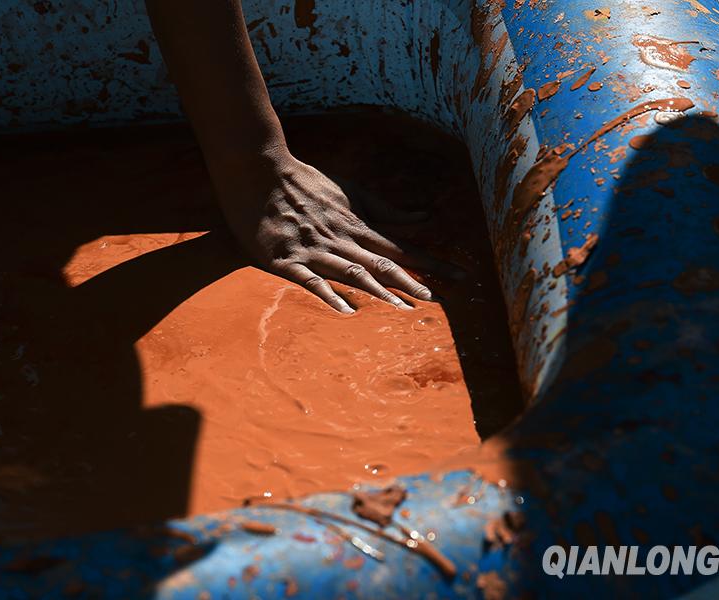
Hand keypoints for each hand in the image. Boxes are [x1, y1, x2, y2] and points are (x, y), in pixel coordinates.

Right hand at [212, 146, 457, 312]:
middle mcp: (343, 240)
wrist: (259, 172)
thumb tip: (426, 218)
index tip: (460, 278)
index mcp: (359, 226)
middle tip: (442, 300)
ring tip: (404, 307)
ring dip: (380, 290)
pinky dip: (330, 294)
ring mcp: (315, 250)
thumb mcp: (354, 192)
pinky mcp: (286, 260)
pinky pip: (311, 280)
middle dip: (414, 282)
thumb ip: (389, 210)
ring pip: (353, 272)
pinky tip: (347, 311)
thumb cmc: (307, 184)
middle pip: (384, 264)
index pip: (403, 249)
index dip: (432, 265)